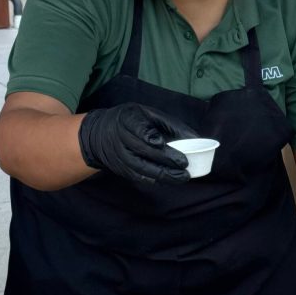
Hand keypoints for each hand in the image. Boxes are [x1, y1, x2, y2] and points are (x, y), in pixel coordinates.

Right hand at [78, 102, 197, 183]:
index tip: (161, 143)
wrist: (100, 134)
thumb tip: (195, 137)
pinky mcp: (121, 169)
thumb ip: (170, 124)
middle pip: (143, 150)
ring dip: (164, 174)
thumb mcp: (149, 114)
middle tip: (184, 164)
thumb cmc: (133, 121)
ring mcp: (120, 156)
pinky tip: (170, 180)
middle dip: (165, 158)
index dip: (148, 135)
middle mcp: (121, 138)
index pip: (137, 127)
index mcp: (128, 119)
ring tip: (182, 177)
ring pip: (142, 168)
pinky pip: (139, 177)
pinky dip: (155, 180)